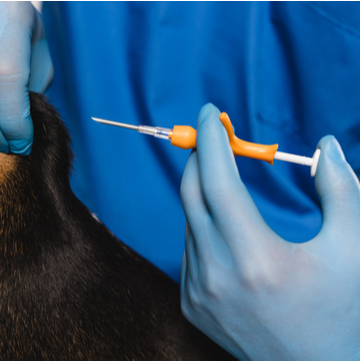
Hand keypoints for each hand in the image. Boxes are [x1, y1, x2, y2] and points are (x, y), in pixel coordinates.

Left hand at [180, 103, 359, 359]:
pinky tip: (226, 233)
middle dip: (199, 157)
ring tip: (230, 189)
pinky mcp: (190, 304)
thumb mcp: (354, 248)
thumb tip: (324, 146)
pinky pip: (188, 250)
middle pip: (192, 195)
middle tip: (213, 137)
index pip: (219, 181)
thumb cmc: (341, 311)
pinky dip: (202, 228)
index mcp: (258, 259)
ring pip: (189, 222)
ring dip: (205, 195)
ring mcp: (198, 292)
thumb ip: (342, 190)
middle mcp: (217, 276)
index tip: (209, 114)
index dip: (212, 140)